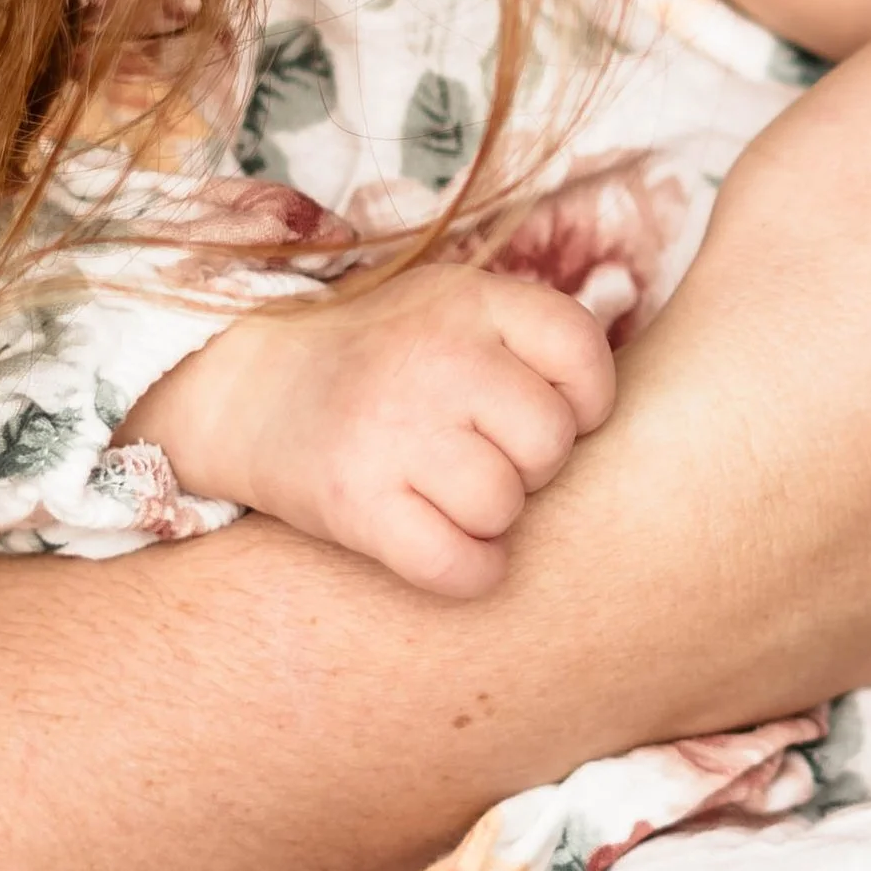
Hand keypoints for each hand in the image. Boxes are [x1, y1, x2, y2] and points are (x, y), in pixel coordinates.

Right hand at [121, 263, 615, 597]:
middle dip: (529, 466)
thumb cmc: (378, 359)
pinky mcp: (355, 501)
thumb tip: (627, 382)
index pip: (583, 355)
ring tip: (446, 492)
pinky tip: (444, 548)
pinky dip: (466, 572)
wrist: (243, 386)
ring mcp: (391, 428)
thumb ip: (531, 335)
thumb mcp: (451, 307)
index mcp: (468, 298)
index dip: (581, 402)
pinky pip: (459, 566)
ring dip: (488, 518)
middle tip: (479, 456)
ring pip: (504, 507)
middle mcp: (434, 355)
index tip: (539, 412)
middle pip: (549, 443)